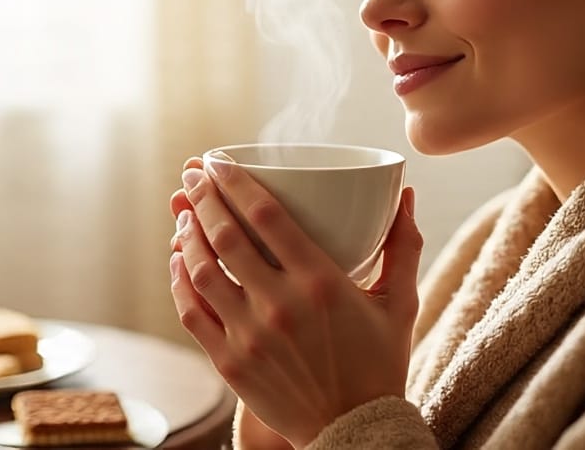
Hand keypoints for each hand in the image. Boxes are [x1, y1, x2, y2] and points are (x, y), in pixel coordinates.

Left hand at [167, 155, 422, 447]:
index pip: (266, 215)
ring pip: (202, 271)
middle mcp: (281, 306)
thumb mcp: (401, 303)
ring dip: (188, 236)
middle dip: (202, 198)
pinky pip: (192, 312)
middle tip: (192, 177)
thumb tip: (406, 195)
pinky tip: (179, 261)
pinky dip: (180, 281)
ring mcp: (250, 336)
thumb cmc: (380, 365)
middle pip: (227, 235)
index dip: (235, 181)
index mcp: (322, 283)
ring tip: (184, 215)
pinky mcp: (230, 363)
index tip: (219, 161)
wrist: (355, 433)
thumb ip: (403, 245)